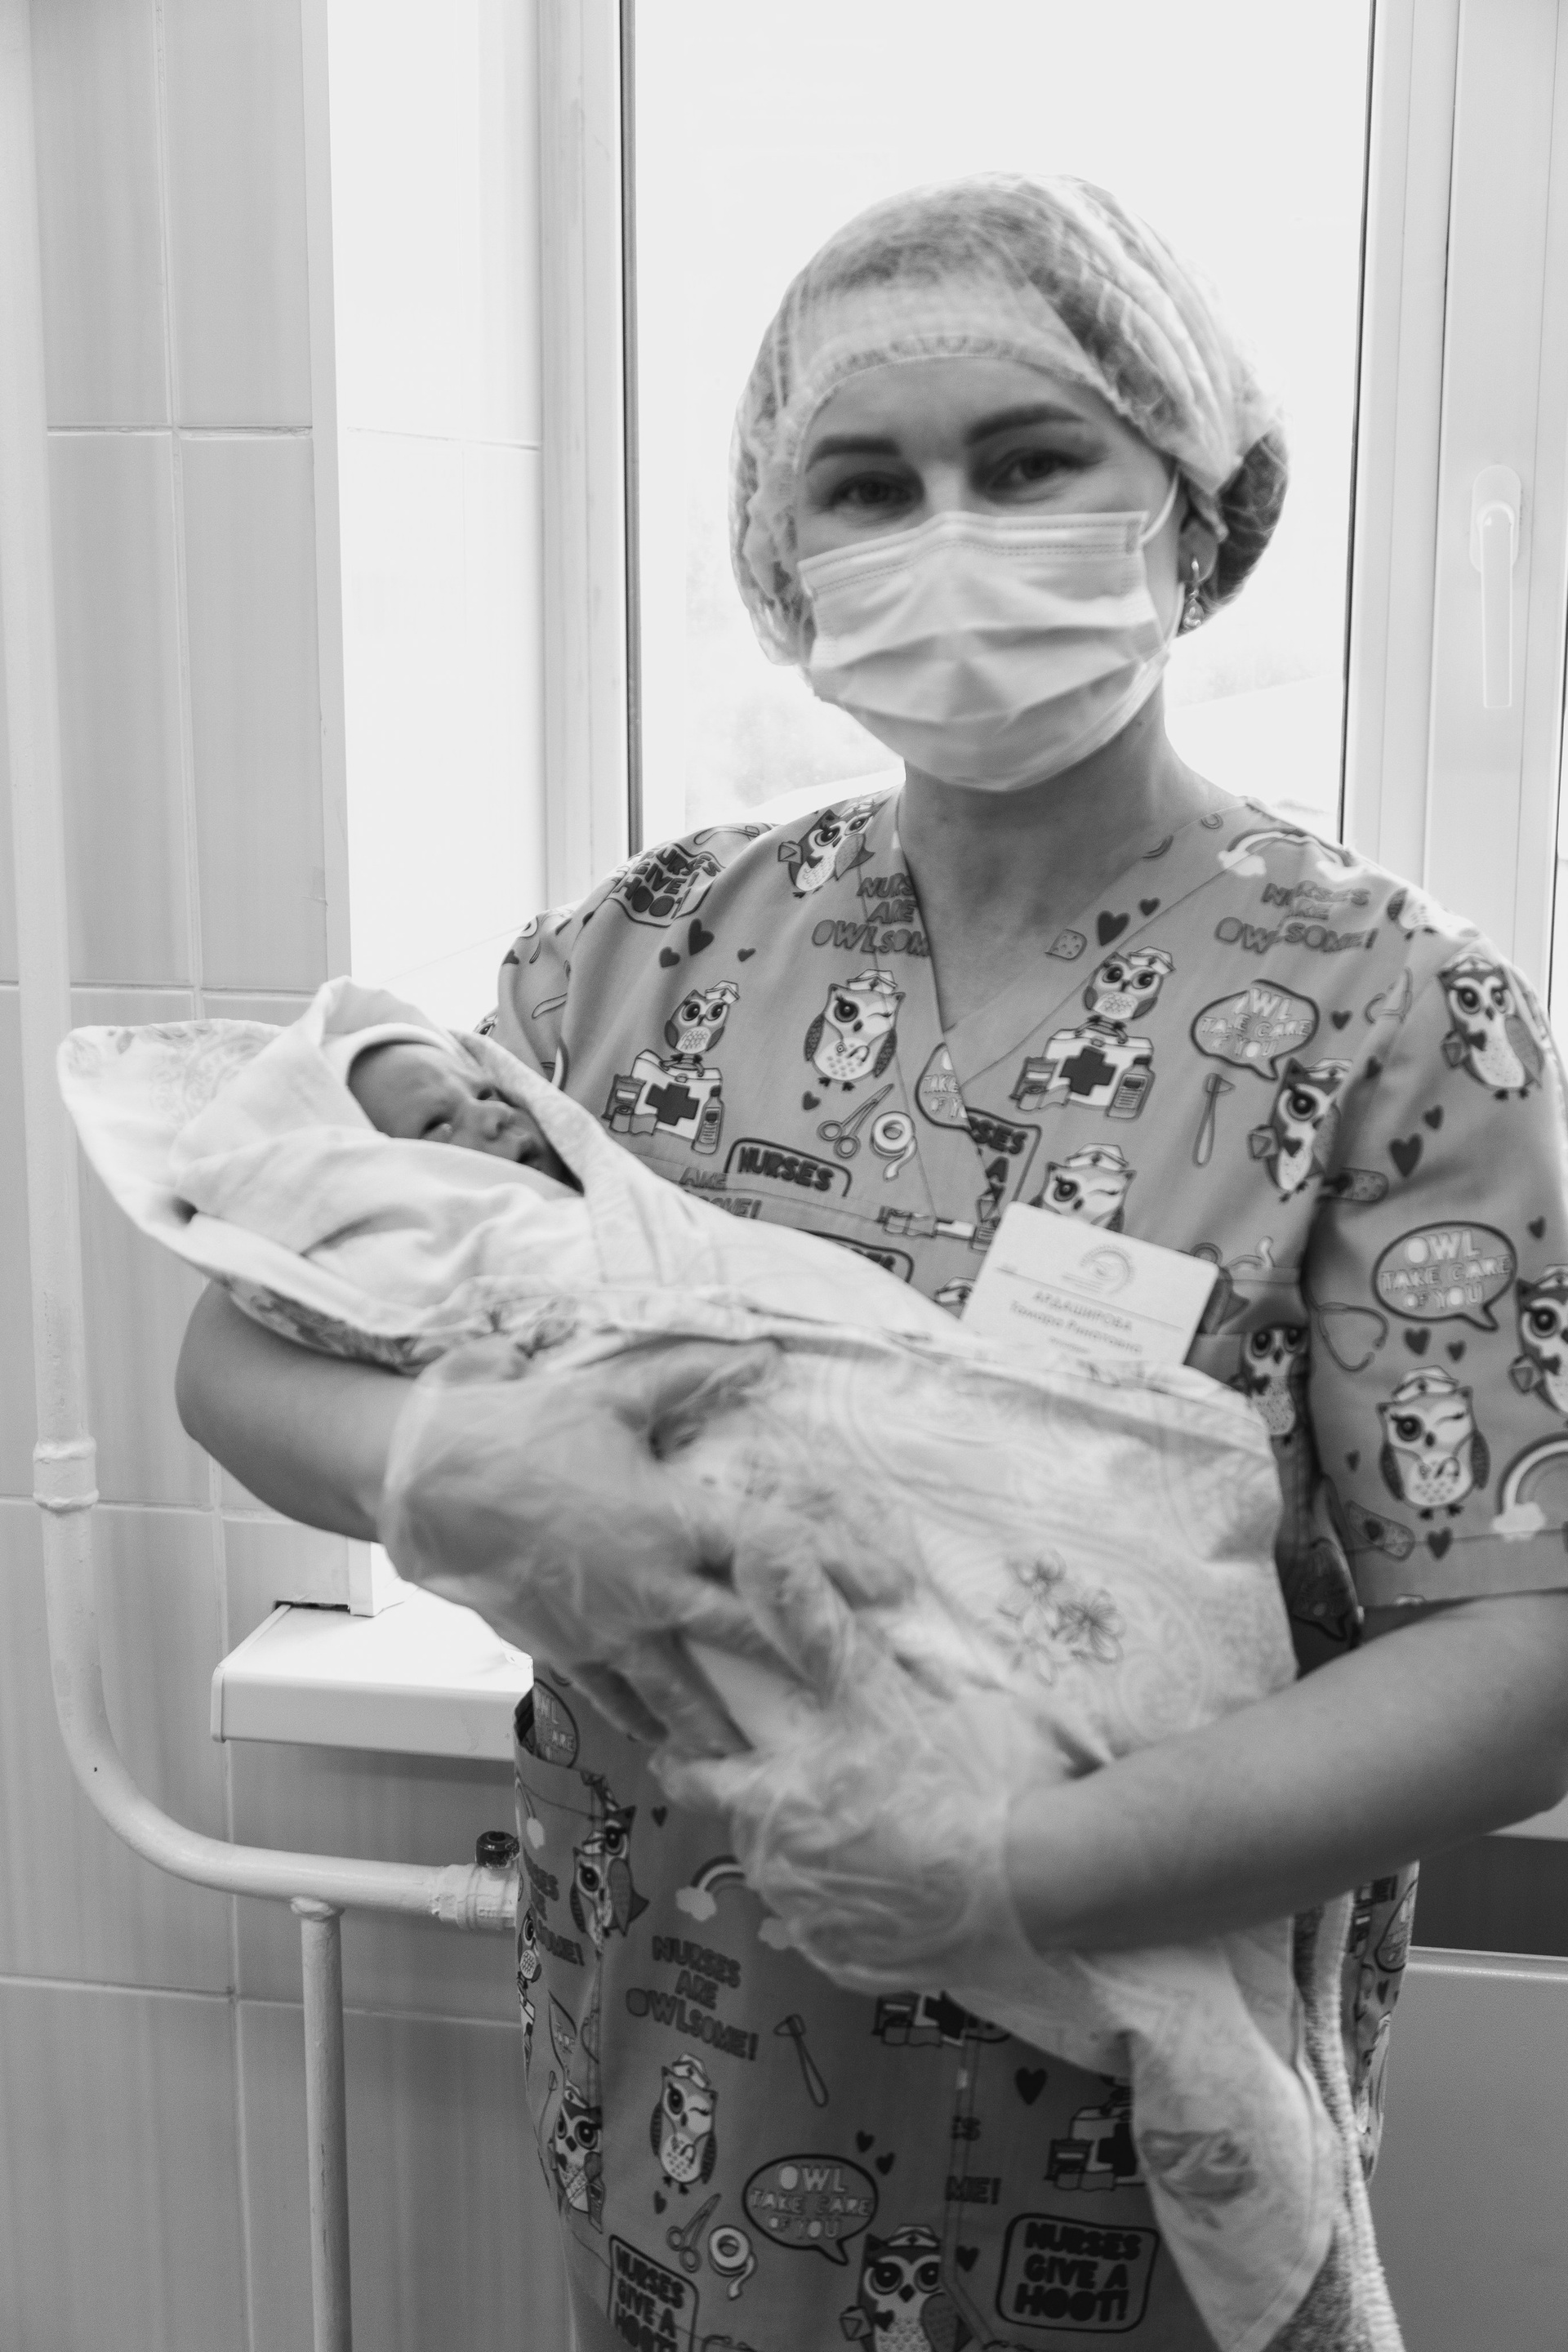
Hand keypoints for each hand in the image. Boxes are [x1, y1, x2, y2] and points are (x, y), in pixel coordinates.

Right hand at [378, 1335, 857, 1752]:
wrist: (429, 1480)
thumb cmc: (524, 1430)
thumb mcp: (614, 1395)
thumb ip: (692, 1378)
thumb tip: (761, 1352)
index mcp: (669, 1520)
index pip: (773, 1550)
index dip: (835, 1568)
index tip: (887, 1589)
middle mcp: (648, 1585)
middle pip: (743, 1634)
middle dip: (800, 1662)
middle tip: (854, 1693)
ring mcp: (606, 1627)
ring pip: (681, 1690)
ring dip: (726, 1726)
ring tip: (769, 1764)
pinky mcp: (565, 1648)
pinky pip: (615, 1698)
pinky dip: (647, 1725)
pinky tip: (673, 1749)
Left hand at [661, 1641, 1066, 2003]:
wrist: (1041, 1876)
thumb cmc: (955, 1774)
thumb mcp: (881, 1688)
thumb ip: (815, 1623)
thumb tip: (764, 1546)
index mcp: (769, 1807)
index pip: (694, 1779)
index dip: (689, 1755)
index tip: (691, 1742)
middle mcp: (778, 1879)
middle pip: (752, 1828)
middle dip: (774, 1799)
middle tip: (822, 1770)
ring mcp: (822, 1932)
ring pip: (797, 1882)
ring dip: (820, 1853)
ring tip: (873, 1819)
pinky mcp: (868, 1969)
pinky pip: (843, 1931)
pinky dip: (862, 1904)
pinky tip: (901, 1875)